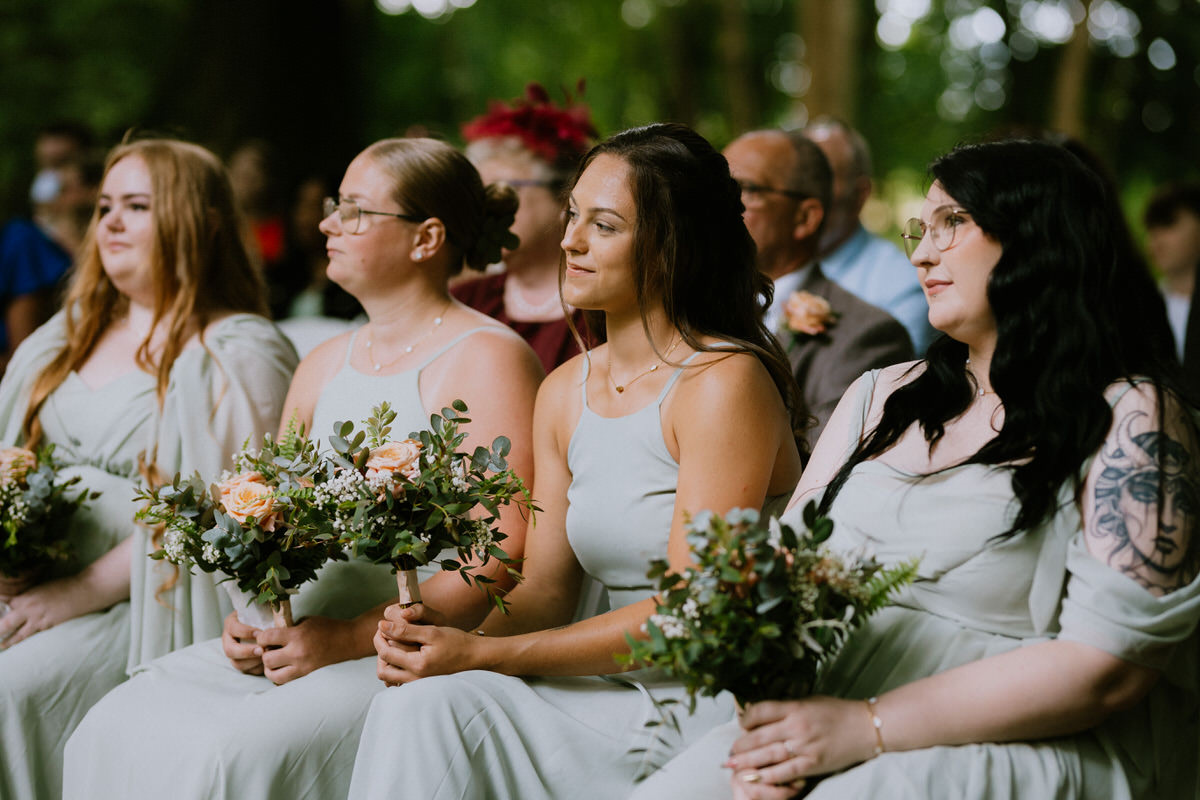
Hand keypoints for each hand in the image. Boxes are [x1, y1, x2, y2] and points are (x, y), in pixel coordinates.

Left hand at [0, 577, 84, 647]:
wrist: (85, 590)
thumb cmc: (65, 585)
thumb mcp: (42, 588)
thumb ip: (29, 598)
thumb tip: (20, 605)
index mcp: (25, 596)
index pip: (6, 606)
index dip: (2, 611)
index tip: (0, 616)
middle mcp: (28, 609)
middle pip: (6, 624)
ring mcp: (38, 620)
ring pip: (19, 635)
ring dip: (9, 642)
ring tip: (1, 646)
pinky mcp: (49, 627)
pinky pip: (35, 635)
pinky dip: (28, 639)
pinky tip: (24, 643)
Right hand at [221, 611, 263, 674]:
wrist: (266, 624)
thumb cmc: (264, 614)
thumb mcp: (262, 609)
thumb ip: (264, 610)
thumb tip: (275, 611)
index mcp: (231, 624)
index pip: (233, 628)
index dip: (245, 632)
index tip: (260, 633)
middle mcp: (229, 640)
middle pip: (230, 651)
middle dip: (246, 652)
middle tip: (262, 650)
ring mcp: (234, 653)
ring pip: (237, 663)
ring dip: (253, 662)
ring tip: (267, 657)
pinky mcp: (242, 664)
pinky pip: (247, 671)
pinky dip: (258, 669)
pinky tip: (268, 664)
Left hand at [255, 615, 363, 685]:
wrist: (349, 641)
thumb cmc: (329, 628)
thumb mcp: (307, 621)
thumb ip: (289, 628)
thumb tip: (273, 636)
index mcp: (297, 635)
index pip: (267, 638)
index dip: (261, 637)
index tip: (264, 637)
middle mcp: (298, 653)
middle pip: (267, 659)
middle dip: (265, 653)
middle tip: (269, 649)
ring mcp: (302, 667)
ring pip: (273, 676)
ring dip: (270, 669)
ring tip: (274, 662)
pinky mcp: (307, 676)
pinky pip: (285, 682)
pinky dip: (280, 677)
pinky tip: (283, 669)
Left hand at [374, 603, 479, 685]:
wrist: (476, 657)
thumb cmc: (457, 642)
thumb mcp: (432, 632)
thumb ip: (406, 630)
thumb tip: (382, 625)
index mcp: (417, 666)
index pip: (385, 654)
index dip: (379, 638)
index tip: (382, 626)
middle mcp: (415, 680)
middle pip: (382, 671)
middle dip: (379, 652)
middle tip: (385, 636)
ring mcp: (418, 685)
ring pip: (389, 679)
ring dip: (387, 662)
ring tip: (393, 645)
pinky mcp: (422, 686)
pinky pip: (400, 682)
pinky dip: (396, 670)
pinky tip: (403, 656)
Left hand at [726, 697, 875, 793]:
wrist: (866, 727)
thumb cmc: (837, 712)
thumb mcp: (810, 702)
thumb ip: (786, 708)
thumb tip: (760, 714)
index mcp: (795, 707)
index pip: (761, 711)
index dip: (746, 718)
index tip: (740, 724)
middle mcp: (797, 726)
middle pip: (760, 736)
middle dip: (741, 745)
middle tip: (729, 752)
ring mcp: (805, 746)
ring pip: (769, 755)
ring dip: (748, 762)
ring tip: (732, 765)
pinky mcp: (813, 763)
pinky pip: (786, 771)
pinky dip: (768, 775)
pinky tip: (754, 777)